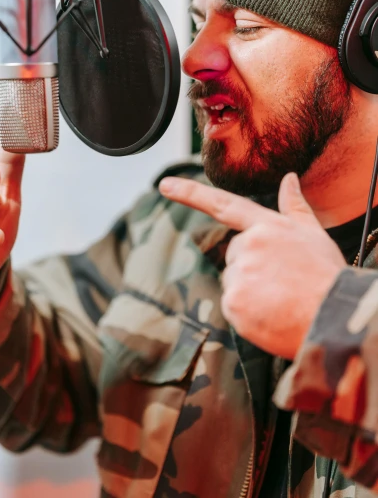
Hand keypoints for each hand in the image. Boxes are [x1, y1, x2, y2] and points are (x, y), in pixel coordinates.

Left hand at [159, 172, 345, 359]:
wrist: (333, 318)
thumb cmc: (327, 276)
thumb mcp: (313, 234)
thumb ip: (294, 206)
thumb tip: (288, 178)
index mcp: (266, 226)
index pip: (223, 204)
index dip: (191, 193)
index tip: (164, 185)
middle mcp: (248, 245)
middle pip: (235, 256)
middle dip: (252, 267)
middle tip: (282, 282)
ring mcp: (239, 274)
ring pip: (234, 281)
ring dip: (251, 291)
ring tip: (281, 299)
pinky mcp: (233, 303)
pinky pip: (232, 306)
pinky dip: (248, 313)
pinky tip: (272, 314)